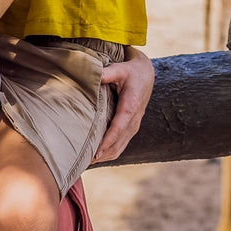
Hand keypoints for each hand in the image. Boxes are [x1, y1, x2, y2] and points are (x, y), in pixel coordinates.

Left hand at [93, 46, 153, 162]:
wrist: (146, 75)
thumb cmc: (131, 71)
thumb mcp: (120, 69)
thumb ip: (107, 73)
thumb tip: (93, 75)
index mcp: (131, 107)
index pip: (118, 128)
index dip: (107, 141)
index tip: (96, 152)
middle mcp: (134, 120)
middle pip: (118, 143)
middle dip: (103, 153)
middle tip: (84, 161)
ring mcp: (134, 126)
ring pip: (120, 147)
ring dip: (106, 156)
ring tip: (88, 161)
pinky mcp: (131, 128)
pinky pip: (121, 145)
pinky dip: (110, 152)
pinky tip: (98, 156)